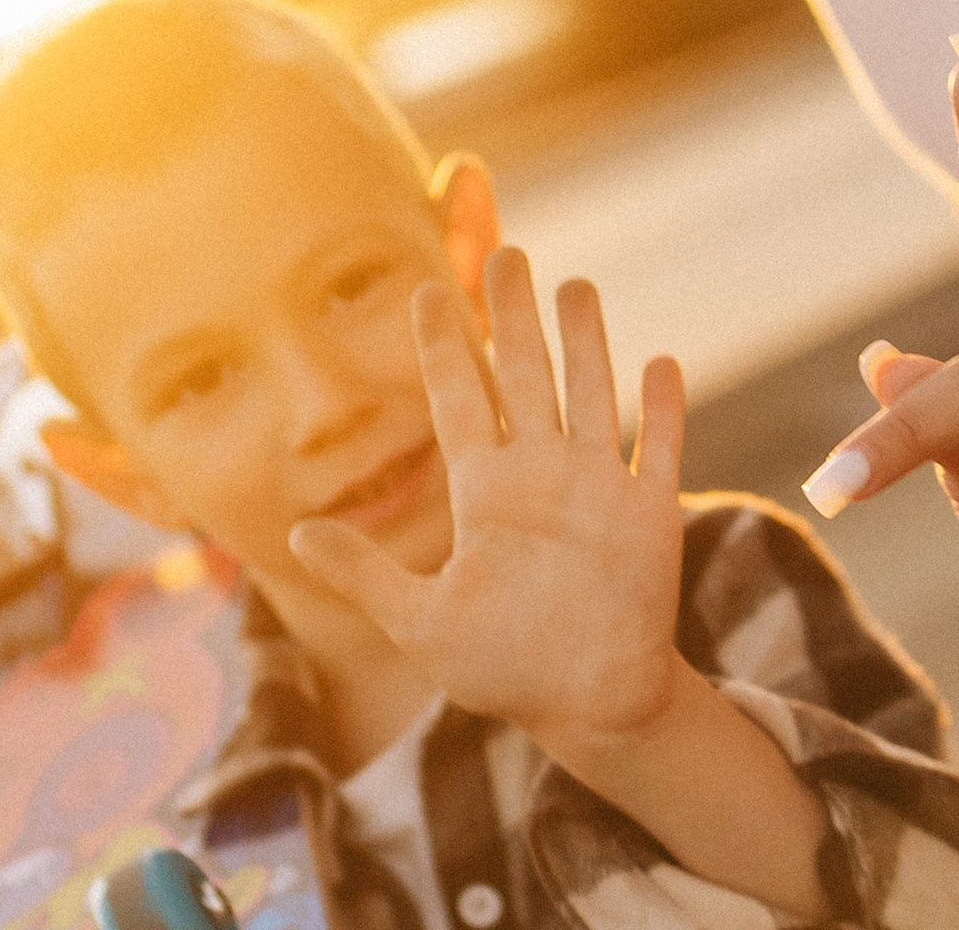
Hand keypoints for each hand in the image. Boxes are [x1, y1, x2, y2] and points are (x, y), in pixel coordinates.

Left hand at [288, 249, 691, 755]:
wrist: (588, 704)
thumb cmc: (505, 669)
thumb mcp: (419, 624)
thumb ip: (364, 574)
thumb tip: (296, 533)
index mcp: (484, 491)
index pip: (459, 398)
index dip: (443, 346)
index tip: (426, 291)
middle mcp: (539, 474)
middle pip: (525, 374)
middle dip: (514, 315)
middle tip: (506, 254)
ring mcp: (596, 487)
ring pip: (590, 392)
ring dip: (586, 340)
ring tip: (575, 284)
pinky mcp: (647, 513)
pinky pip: (657, 447)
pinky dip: (662, 407)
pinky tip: (660, 361)